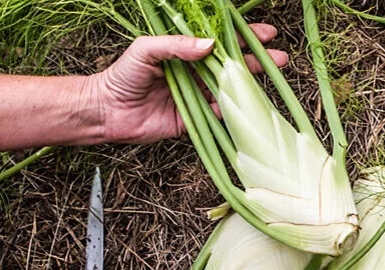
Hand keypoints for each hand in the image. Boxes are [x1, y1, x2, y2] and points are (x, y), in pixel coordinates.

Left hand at [88, 25, 290, 143]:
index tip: (265, 33)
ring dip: (249, 86)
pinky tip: (243, 105)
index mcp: (184, 52)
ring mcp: (195, 96)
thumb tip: (209, 45)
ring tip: (269, 78)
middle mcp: (193, 73)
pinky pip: (216, 116)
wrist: (106, 111)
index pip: (219, 41)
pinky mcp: (192, 120)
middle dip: (256, 61)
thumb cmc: (122, 75)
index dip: (242, 37)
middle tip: (279, 57)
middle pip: (231, 65)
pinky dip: (230, 112)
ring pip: (228, 90)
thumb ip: (176, 45)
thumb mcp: (146, 49)